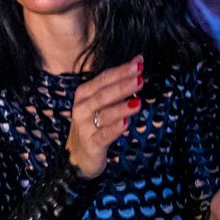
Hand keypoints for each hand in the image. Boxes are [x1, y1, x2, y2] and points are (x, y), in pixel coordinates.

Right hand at [65, 57, 142, 178]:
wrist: (78, 155)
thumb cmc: (93, 124)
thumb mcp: (98, 104)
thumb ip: (115, 87)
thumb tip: (136, 66)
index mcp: (83, 94)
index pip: (104, 78)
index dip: (121, 71)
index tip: (138, 63)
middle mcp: (81, 108)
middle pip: (104, 94)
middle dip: (123, 86)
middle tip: (140, 79)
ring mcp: (85, 126)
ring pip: (105, 114)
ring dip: (121, 108)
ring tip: (137, 102)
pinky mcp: (91, 144)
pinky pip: (105, 135)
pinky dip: (115, 129)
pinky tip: (126, 123)